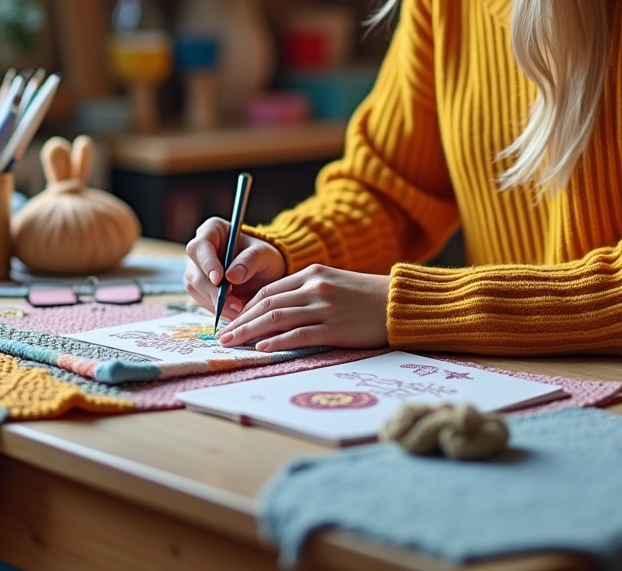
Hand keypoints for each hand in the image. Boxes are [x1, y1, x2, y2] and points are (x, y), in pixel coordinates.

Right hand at [184, 216, 286, 320]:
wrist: (265, 271)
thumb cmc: (264, 256)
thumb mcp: (264, 255)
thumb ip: (249, 261)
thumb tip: (231, 276)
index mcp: (212, 231)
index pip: (200, 246)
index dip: (207, 264)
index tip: (219, 279)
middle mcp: (200, 250)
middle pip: (194, 271)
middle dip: (212, 290)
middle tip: (234, 303)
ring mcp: (197, 270)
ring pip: (195, 288)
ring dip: (215, 302)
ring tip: (239, 308)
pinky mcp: (200, 288)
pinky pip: (202, 301)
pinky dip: (217, 309)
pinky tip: (234, 312)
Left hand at [217, 264, 389, 351]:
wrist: (399, 303)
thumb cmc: (366, 297)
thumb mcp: (334, 283)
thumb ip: (307, 292)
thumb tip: (277, 310)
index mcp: (312, 274)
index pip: (269, 291)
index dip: (245, 307)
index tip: (231, 321)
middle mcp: (315, 288)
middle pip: (266, 305)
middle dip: (240, 321)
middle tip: (221, 335)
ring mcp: (324, 308)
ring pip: (276, 319)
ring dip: (249, 332)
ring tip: (232, 344)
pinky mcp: (335, 328)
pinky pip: (299, 335)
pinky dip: (277, 341)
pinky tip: (262, 348)